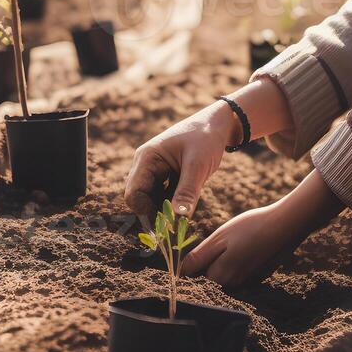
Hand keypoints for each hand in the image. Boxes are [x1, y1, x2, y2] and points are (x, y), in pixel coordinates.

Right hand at [124, 101, 237, 219]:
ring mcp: (155, 170)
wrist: (219, 123)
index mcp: (147, 158)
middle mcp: (146, 164)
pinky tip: (185, 208)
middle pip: (140, 199)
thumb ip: (187, 192)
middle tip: (176, 228)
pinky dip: (172, 205)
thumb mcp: (198, 165)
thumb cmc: (206, 137)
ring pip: (152, 199)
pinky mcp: (166, 175)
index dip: (145, 213)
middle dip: (155, 214)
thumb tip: (178, 219)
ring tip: (182, 220)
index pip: (133, 194)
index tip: (166, 226)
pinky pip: (163, 196)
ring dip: (164, 211)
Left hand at [182, 170, 342, 287]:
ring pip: (225, 276)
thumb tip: (180, 273)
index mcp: (221, 277)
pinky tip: (245, 247)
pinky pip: (240, 273)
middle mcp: (234, 286)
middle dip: (207, 265)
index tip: (197, 251)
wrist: (287, 225)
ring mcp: (248, 283)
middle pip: (210, 279)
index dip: (191, 266)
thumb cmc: (251, 227)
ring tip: (233, 243)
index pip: (195, 278)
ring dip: (223, 263)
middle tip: (217, 243)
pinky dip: (238, 263)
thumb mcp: (220, 237)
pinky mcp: (259, 277)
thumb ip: (199, 257)